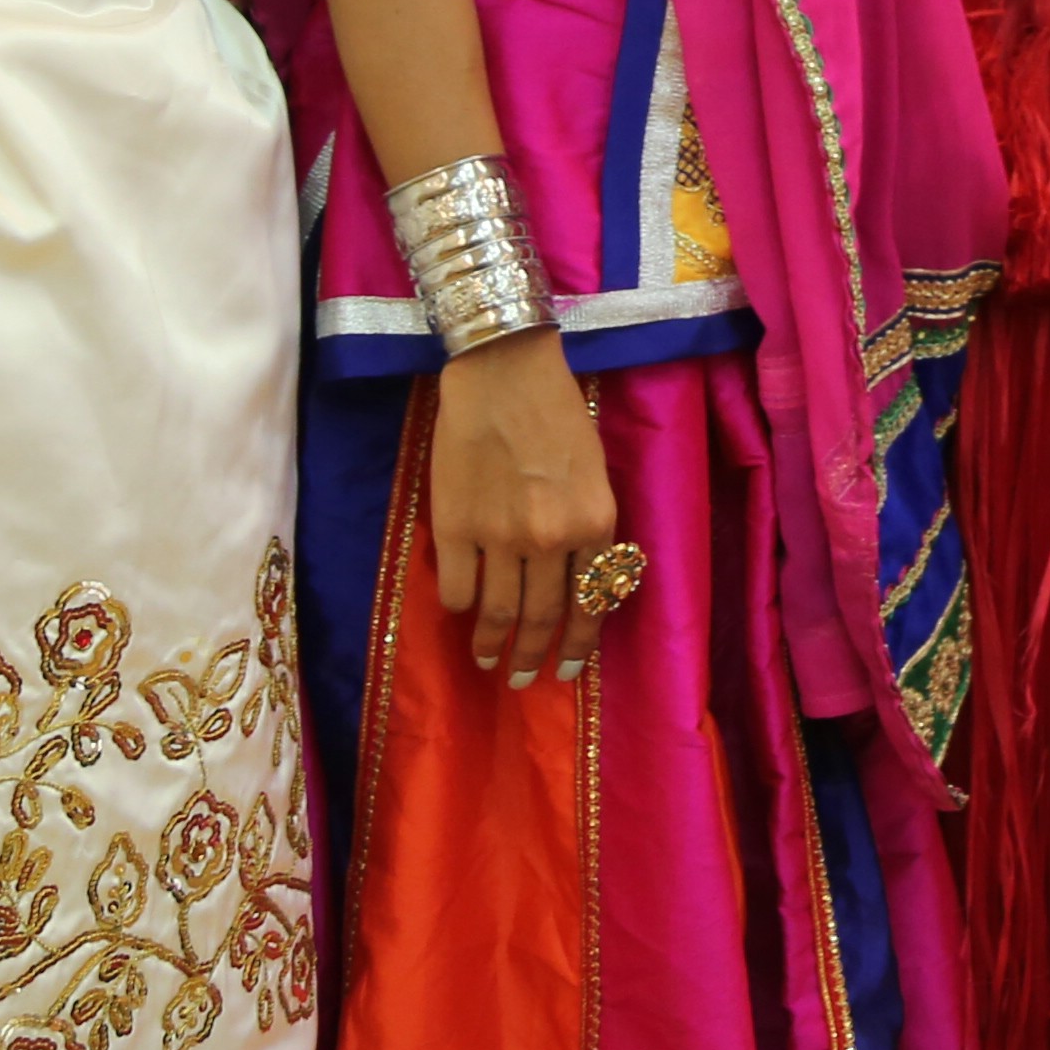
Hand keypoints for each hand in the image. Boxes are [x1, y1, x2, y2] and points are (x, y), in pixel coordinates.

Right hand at [427, 329, 618, 688]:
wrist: (504, 370)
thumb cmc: (557, 411)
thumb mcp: (595, 473)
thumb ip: (588, 529)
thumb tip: (577, 584)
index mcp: (594, 523)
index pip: (589, 604)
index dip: (577, 646)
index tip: (567, 672)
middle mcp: (551, 539)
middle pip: (542, 618)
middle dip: (535, 657)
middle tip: (525, 679)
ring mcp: (499, 536)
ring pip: (497, 613)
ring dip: (492, 645)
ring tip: (487, 660)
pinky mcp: (454, 527)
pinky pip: (456, 588)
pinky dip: (457, 607)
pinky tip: (459, 610)